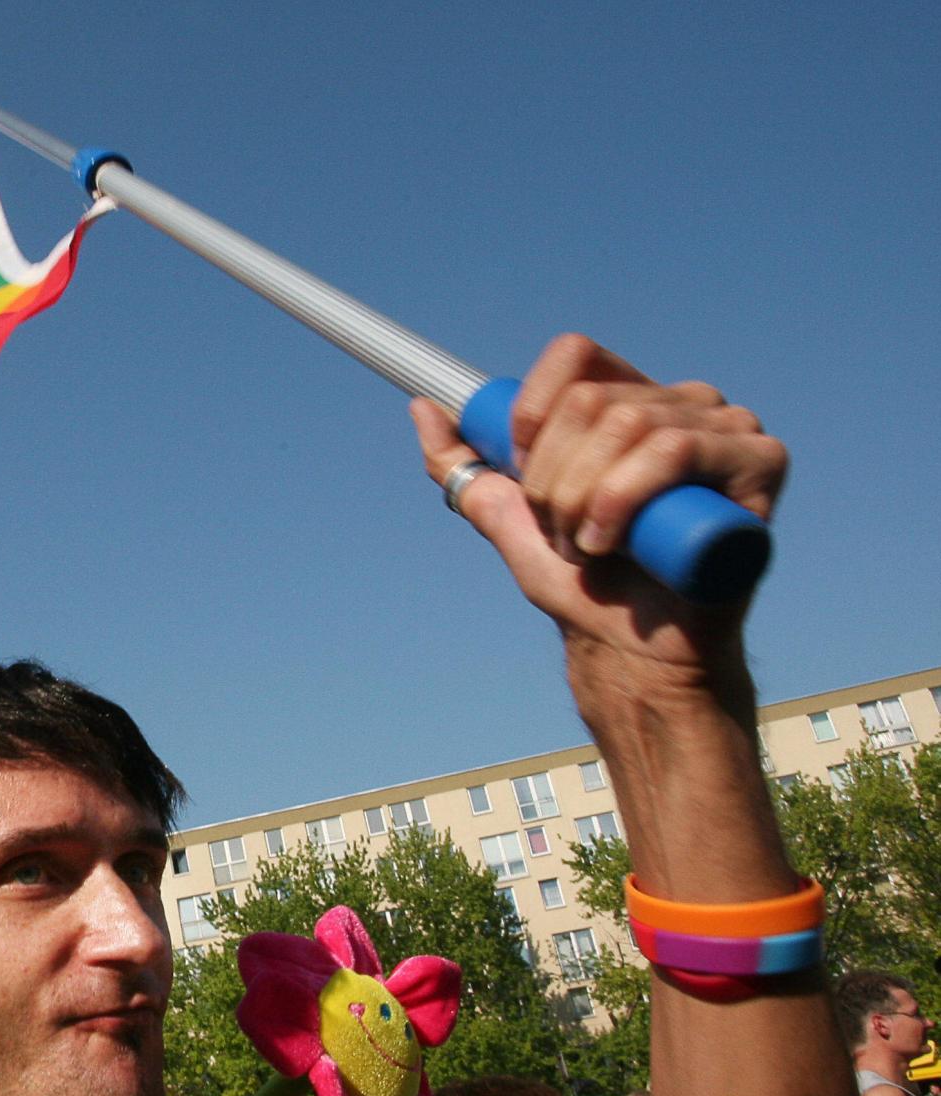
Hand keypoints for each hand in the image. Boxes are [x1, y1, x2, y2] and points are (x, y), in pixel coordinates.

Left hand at [410, 334, 787, 720]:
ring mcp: (729, 428)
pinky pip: (673, 450)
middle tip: (566, 534)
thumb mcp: (510, 518)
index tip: (525, 473)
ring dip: (583, 501)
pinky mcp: (762, 461)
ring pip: (626, 424)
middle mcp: (686, 403)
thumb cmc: (584, 585)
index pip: (573, 356)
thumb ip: (465, 465)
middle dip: (552, 481)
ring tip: (593, 548)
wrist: (629, 650)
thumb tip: (422, 408)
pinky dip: (622, 500)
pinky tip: (616, 544)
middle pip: (588, 400)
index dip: (532, 416)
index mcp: (633, 399)